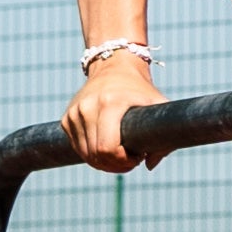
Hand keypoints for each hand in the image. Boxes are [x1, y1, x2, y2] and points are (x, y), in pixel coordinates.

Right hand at [62, 49, 166, 169]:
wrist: (113, 66)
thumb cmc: (140, 88)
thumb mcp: (158, 104)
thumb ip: (165, 135)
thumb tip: (150, 165)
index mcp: (110, 103)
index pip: (107, 148)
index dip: (123, 162)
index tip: (137, 158)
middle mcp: (87, 107)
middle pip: (96, 155)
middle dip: (116, 165)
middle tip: (131, 160)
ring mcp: (74, 113)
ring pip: (85, 155)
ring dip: (104, 163)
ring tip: (121, 154)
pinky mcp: (66, 119)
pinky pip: (78, 148)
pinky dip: (92, 155)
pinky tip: (107, 147)